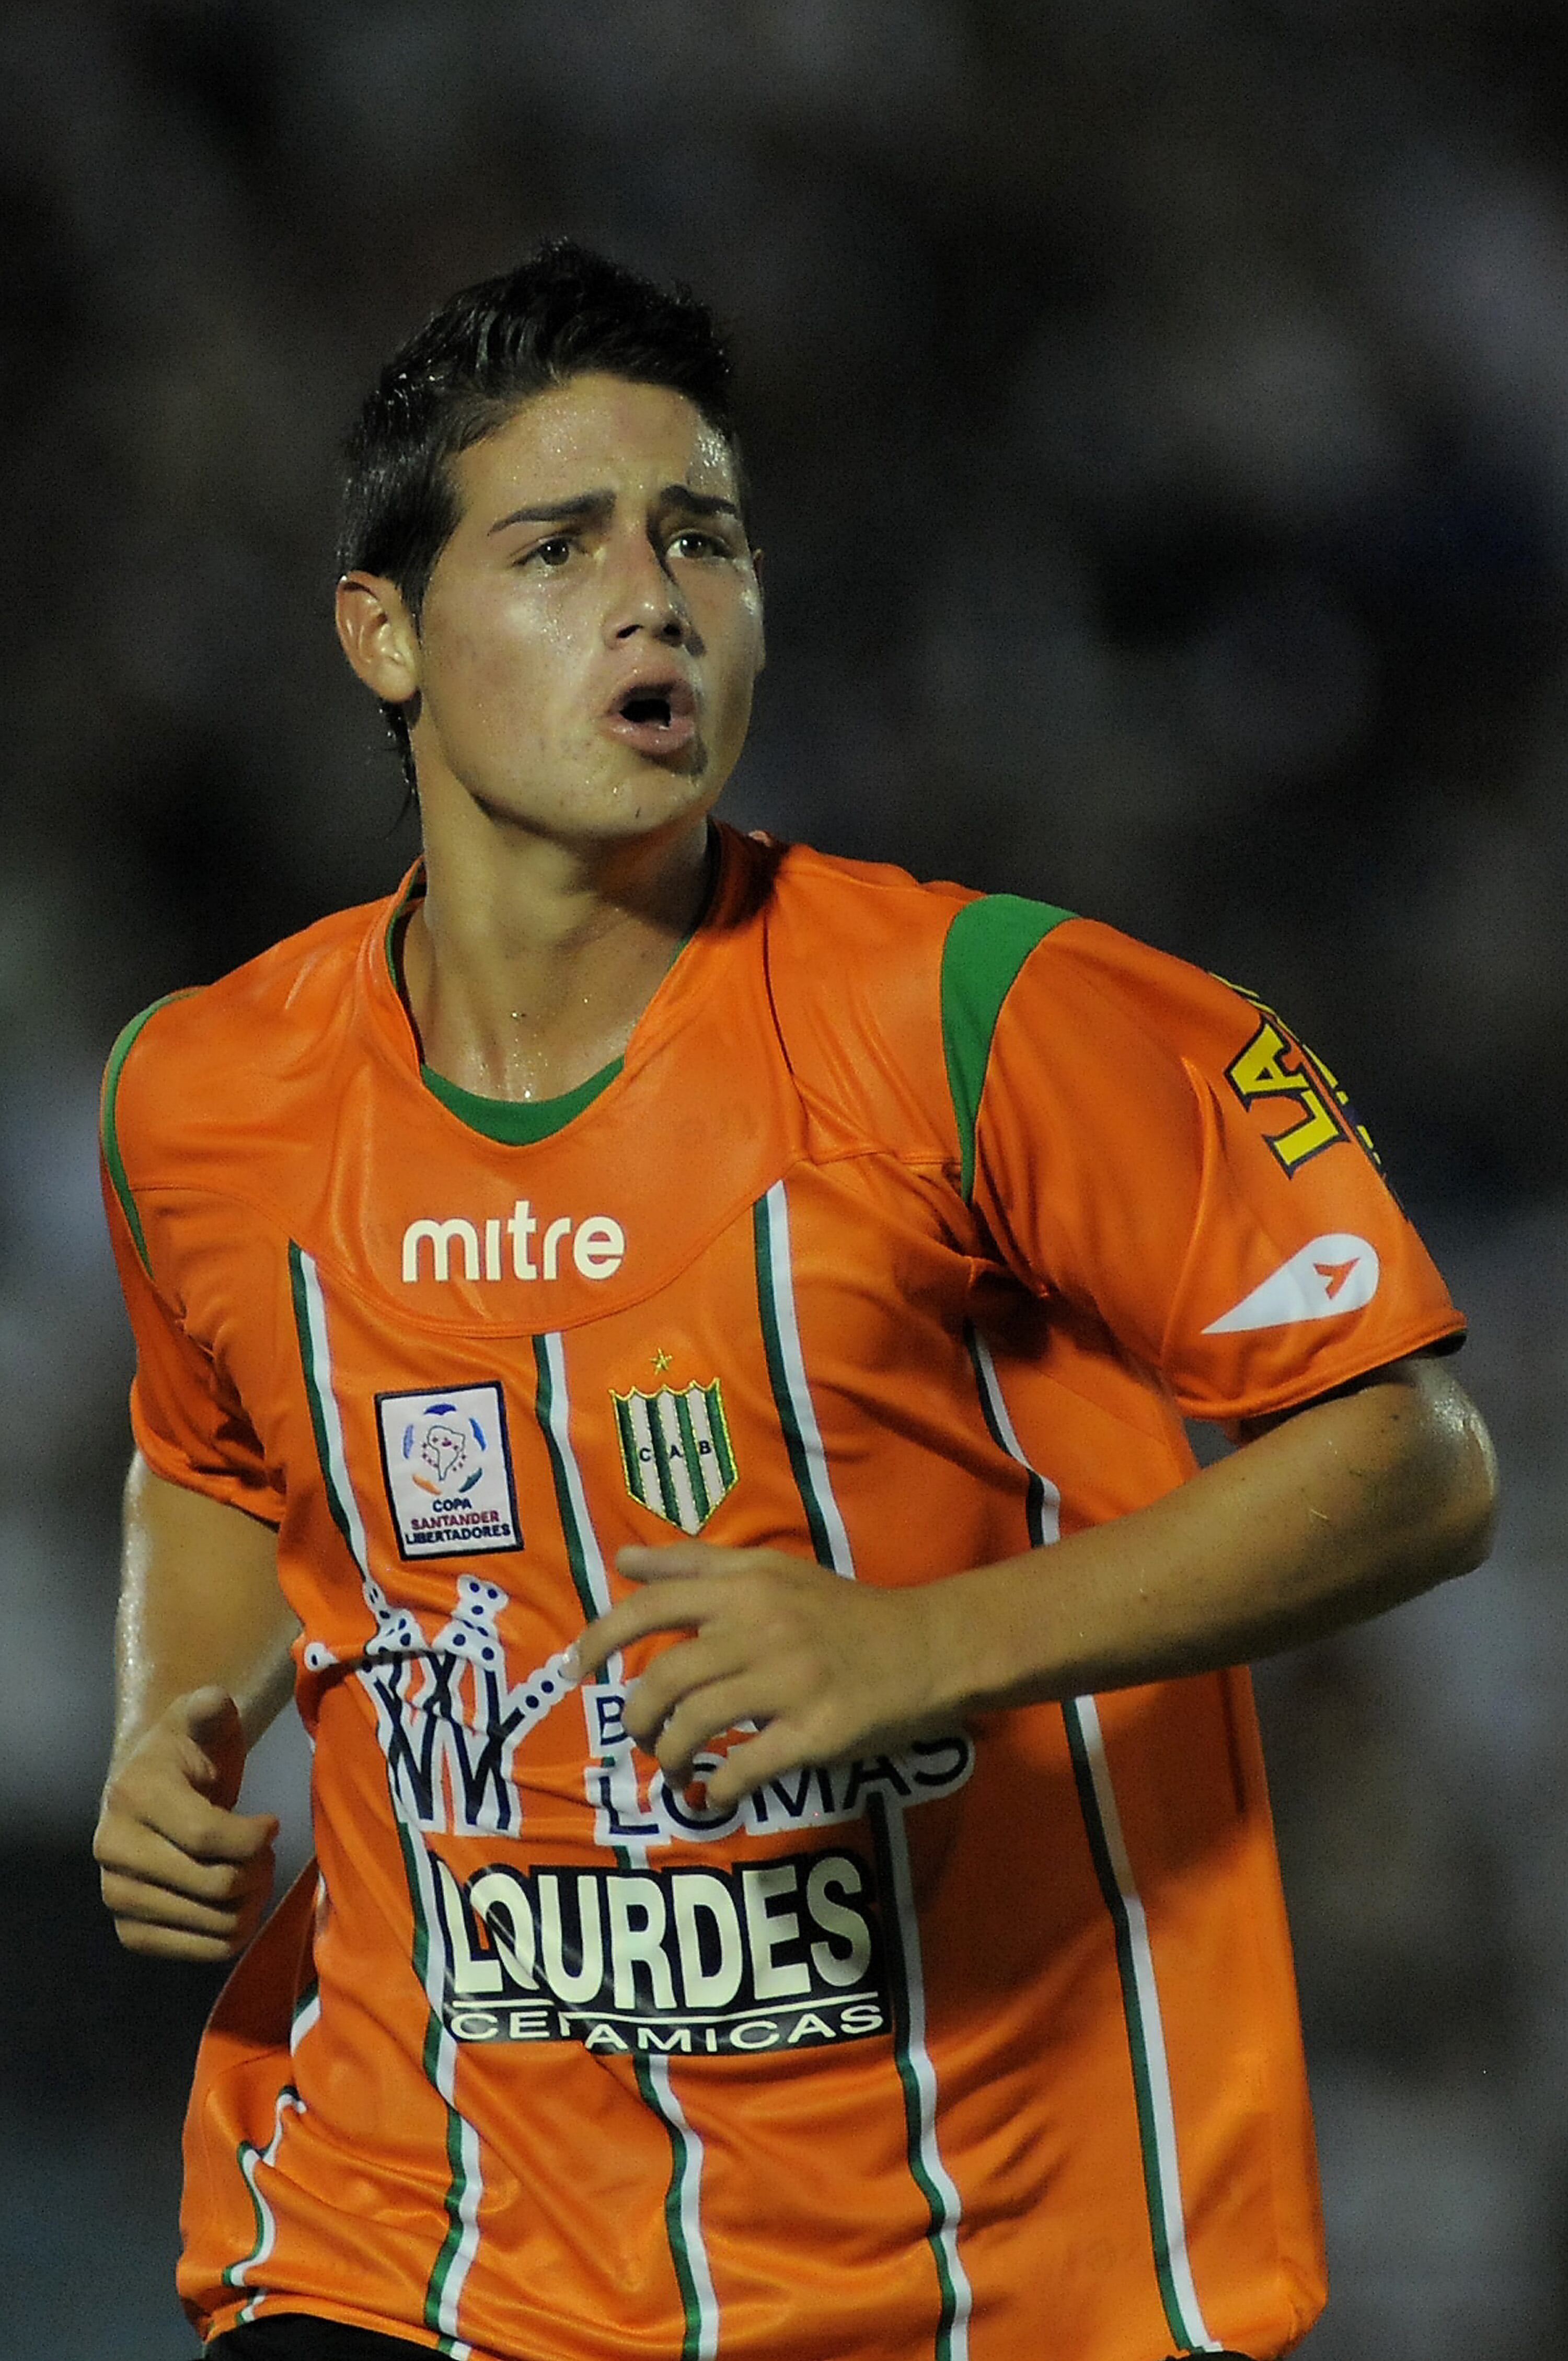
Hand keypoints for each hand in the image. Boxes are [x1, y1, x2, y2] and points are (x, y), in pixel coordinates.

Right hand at [94, 1687, 278, 1960]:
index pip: (206, 1836)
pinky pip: (197, 1952)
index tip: (273, 1822)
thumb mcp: (200, 1720)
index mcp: (133, 1796)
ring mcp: (117, 1896)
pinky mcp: (129, 1931)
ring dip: (250, 1903)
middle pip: (213, 1884)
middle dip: (258, 1869)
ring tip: (254, 1874)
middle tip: (266, 1852)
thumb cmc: (187, 1753)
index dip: (253, 1836)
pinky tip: (238, 1906)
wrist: (152, 1790)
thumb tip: (213, 1701)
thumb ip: (209, 1708)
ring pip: (211, 1922)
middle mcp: (113, 1850)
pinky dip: (231, 1935)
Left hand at [570, 1544, 959, 1806]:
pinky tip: (716, 1791)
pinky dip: (719, 1786)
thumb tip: (624, 1562)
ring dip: (670, 1754)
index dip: (600, 1637)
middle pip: (665, 1677)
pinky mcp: (816, 1732)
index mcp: (747, 1585)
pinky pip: (747, 1766)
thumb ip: (696, 1563)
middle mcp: (761, 1628)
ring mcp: (789, 1682)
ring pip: (696, 1724)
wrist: (927, 1647)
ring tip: (671, 1765)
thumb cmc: (842, 1611)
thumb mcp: (771, 1569)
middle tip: (637, 1733)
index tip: (572, 1669)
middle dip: (637, 1715)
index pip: (652, 1606)